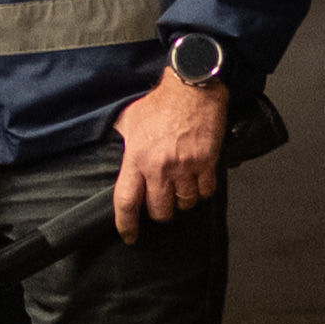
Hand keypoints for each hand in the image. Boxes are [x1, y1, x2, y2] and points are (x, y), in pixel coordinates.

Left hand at [109, 68, 228, 241]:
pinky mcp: (206, 162)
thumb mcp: (130, 121)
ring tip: (180, 186)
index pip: (126, 201)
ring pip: (184, 203)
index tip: (130, 236)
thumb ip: (125, 144)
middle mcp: (159, 166)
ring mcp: (185, 166)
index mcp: (136, 158)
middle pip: (159, 210)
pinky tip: (198, 179)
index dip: (127, 224)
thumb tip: (119, 158)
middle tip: (161, 202)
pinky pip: (205, 191)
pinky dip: (202, 190)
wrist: (191, 87)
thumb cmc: (161, 102)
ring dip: (182, 200)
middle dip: (160, 211)